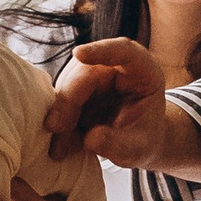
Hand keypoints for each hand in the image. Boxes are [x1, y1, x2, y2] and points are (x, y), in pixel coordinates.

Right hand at [43, 37, 186, 167]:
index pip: (124, 51)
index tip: (79, 54)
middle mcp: (117, 67)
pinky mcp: (79, 89)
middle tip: (56, 128)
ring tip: (60, 149)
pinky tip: (61, 147)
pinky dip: (59, 124)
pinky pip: (62, 101)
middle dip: (67, 100)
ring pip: (68, 85)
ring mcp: (95, 76)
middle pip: (85, 72)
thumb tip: (91, 139)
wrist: (136, 144)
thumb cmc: (143, 140)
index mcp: (143, 71)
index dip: (102, 51)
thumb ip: (119, 145)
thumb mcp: (139, 149)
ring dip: (60, 116)